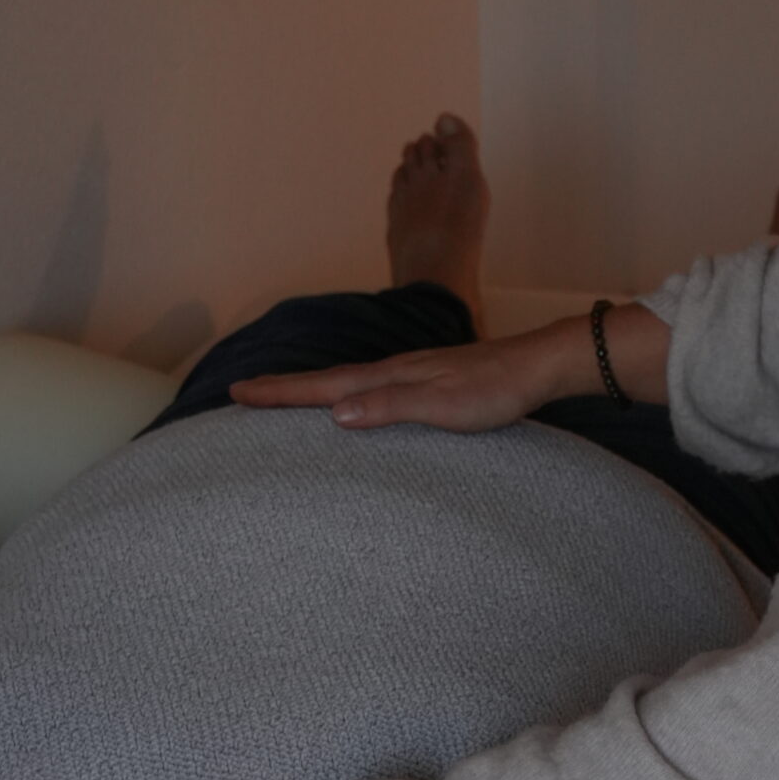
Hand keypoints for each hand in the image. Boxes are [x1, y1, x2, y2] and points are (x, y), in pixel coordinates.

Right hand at [228, 324, 579, 432]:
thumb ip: (391, 406)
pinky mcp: (430, 381)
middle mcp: (395, 370)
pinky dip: (348, 392)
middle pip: (328, 379)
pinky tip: (355, 401)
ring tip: (286, 396)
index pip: (324, 386)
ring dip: (313, 389)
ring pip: (349, 381)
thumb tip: (336, 413)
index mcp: (391, 376)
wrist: (540, 366)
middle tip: (244, 391)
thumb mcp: (443, 405)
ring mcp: (413, 374)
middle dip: (285, 387)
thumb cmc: (496, 389)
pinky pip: (373, 387)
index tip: (239, 392)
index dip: (281, 392)